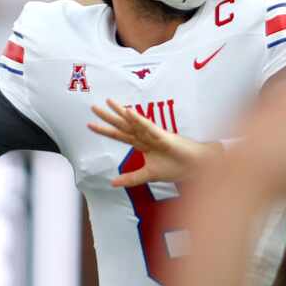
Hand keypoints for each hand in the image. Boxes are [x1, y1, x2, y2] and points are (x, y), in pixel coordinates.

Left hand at [88, 98, 220, 186]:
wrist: (195, 168)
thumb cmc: (175, 167)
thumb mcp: (148, 175)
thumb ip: (131, 178)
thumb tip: (112, 183)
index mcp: (142, 144)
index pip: (120, 135)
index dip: (105, 130)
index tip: (90, 125)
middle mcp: (146, 136)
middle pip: (123, 125)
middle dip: (108, 117)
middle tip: (93, 107)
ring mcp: (154, 135)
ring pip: (134, 122)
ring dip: (121, 112)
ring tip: (109, 102)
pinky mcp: (164, 137)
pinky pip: (149, 127)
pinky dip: (139, 120)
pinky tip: (129, 113)